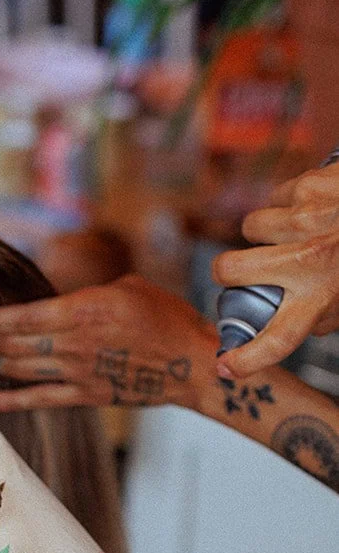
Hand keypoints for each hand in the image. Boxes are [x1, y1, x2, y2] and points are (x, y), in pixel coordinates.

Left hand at [0, 275, 216, 413]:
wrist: (192, 362)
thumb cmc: (165, 317)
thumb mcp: (125, 287)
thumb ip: (86, 295)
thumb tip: (60, 301)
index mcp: (81, 310)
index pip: (19, 317)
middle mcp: (73, 343)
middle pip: (11, 343)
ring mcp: (77, 372)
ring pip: (19, 369)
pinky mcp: (85, 395)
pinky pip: (41, 399)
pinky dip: (13, 400)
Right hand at [213, 164, 338, 378]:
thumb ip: (326, 315)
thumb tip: (299, 322)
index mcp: (323, 296)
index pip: (278, 337)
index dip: (247, 358)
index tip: (226, 367)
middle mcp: (309, 259)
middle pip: (230, 269)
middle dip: (226, 271)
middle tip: (237, 270)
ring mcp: (305, 220)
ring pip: (252, 226)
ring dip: (266, 230)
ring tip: (296, 231)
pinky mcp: (309, 186)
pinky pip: (278, 196)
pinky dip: (290, 202)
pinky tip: (315, 206)